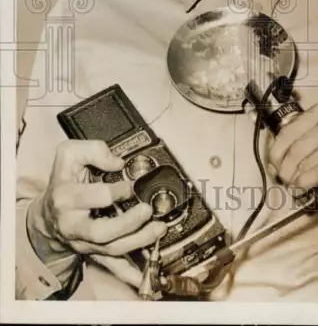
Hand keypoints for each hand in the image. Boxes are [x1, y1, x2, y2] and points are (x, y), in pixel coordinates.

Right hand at [28, 140, 166, 264]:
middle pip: (102, 232)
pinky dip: (128, 273)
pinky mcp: (93, 251)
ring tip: (159, 229)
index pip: (97, 196)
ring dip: (138, 242)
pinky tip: (144, 277)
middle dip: (129, 224)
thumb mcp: (70, 154)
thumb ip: (94, 150)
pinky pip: (111, 265)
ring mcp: (84, 241)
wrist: (48, 213)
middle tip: (147, 210)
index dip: (118, 190)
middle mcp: (74, 223)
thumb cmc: (64, 180)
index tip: (131, 185)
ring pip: (111, 249)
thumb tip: (118, 162)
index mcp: (68, 197)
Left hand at [268, 100, 317, 197]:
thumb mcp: (314, 141)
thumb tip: (273, 163)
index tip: (274, 165)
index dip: (276, 152)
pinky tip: (304, 186)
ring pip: (307, 160)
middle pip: (297, 147)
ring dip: (296, 177)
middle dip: (286, 168)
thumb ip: (292, 145)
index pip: (289, 130)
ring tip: (295, 184)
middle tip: (284, 179)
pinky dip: (309, 181)